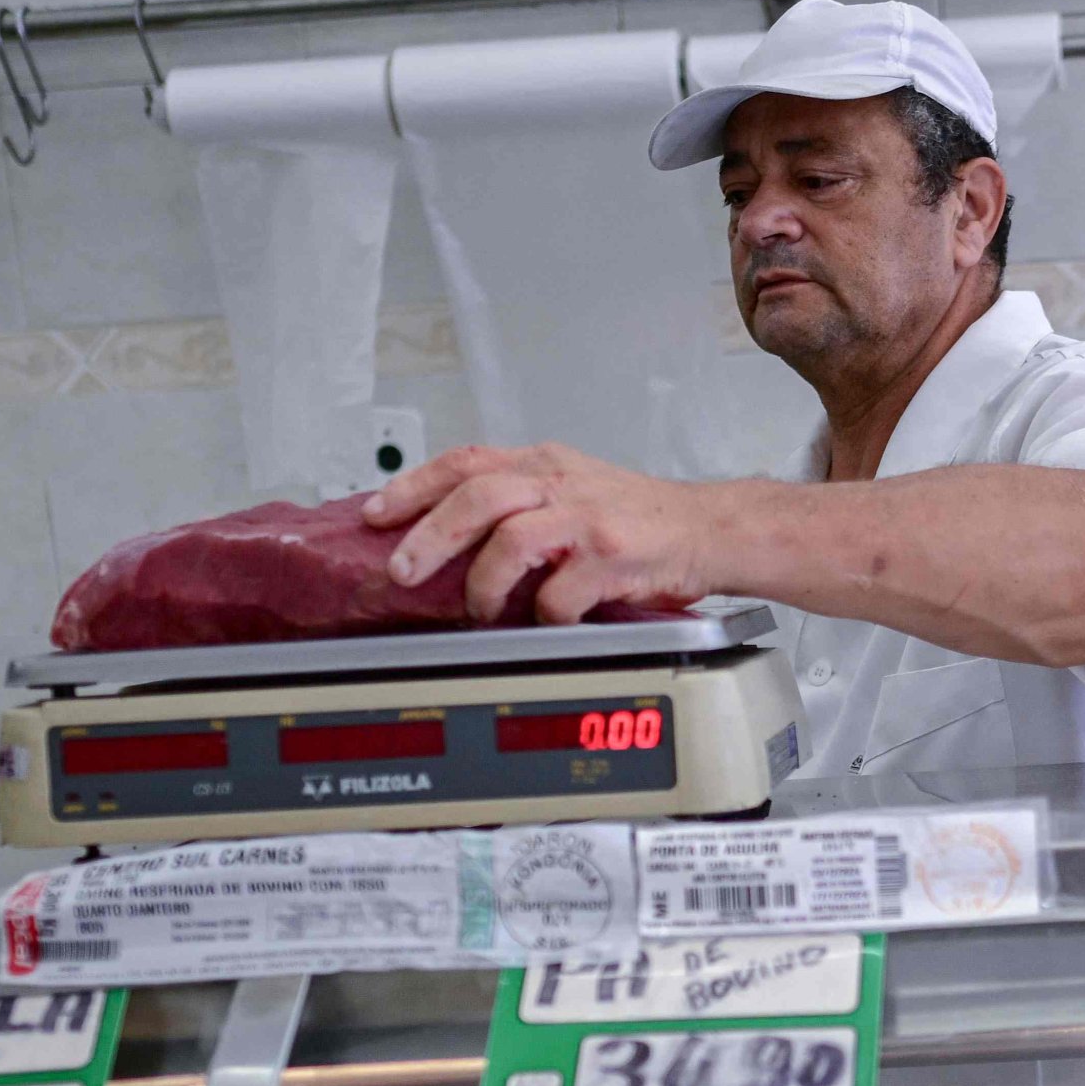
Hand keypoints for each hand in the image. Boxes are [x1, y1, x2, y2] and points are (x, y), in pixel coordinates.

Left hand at [362, 443, 714, 623]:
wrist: (708, 529)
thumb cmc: (639, 517)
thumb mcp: (573, 486)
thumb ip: (518, 497)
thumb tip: (445, 531)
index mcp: (542, 464)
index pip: (465, 462)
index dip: (413, 486)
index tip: (375, 513)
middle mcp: (559, 484)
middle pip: (476, 496)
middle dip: (427, 534)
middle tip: (399, 570)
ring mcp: (586, 520)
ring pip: (510, 541)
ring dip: (482, 583)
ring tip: (478, 609)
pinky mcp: (612, 558)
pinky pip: (559, 595)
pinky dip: (544, 616)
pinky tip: (546, 623)